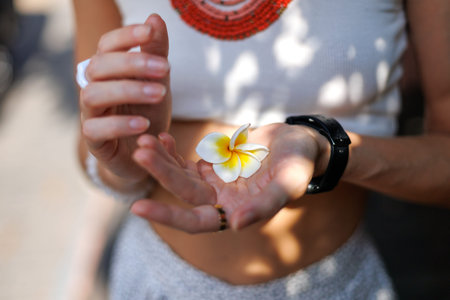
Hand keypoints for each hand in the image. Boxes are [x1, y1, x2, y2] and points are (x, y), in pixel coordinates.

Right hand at [80, 14, 170, 183]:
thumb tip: (155, 18)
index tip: (150, 31)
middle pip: (98, 66)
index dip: (125, 36)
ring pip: (93, 94)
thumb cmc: (148, 111)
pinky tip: (144, 124)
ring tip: (159, 94)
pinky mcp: (94, 141)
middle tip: (165, 68)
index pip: (107, 45)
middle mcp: (94, 88)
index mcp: (108, 71)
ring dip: (127, 90)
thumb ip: (156, 52)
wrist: (145, 151)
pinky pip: (95, 129)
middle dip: (131, 63)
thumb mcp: (158, 81)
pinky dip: (120, 124)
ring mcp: (91, 114)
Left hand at [131, 123, 328, 232]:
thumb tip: (236, 225)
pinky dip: (172, 150)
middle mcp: (220, 202)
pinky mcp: (212, 165)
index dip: (168, 217)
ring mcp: (214, 182)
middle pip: (182, 192)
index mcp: (236, 213)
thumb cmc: (299, 164)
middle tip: (140, 152)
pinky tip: (160, 137)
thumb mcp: (288, 183)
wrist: (299, 144)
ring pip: (179, 175)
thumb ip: (266, 204)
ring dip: (161, 160)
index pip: (195, 222)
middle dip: (160, 173)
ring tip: (144, 140)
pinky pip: (186, 160)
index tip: (137, 207)